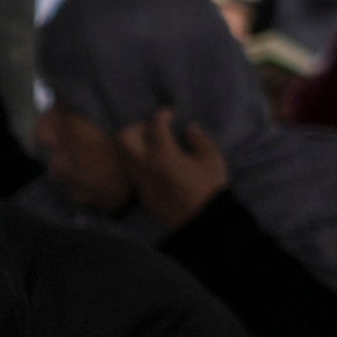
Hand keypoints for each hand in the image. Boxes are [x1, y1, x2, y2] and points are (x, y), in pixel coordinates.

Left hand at [113, 107, 234, 233]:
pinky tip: (156, 165)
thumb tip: (189, 128)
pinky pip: (133, 172)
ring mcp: (141, 181)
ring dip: (134, 146)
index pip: (154, 124)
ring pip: (124, 156)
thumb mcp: (212, 159)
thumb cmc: (210, 188)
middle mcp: (145, 166)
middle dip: (136, 128)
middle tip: (152, 130)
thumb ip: (199, 139)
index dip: (162, 114)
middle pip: (124, 138)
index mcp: (164, 154)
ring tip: (153, 147)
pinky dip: (139, 162)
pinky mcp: (142, 194)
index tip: (170, 114)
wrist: (203, 222)